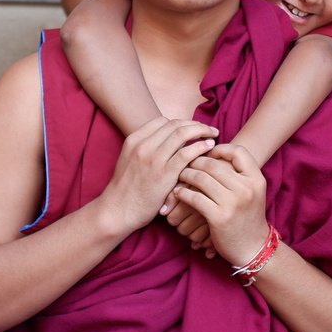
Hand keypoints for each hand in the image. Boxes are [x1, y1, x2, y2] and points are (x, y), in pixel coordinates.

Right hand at [97, 117, 217, 236]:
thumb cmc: (126, 189)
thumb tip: (166, 143)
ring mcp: (154, 158)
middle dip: (195, 124)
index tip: (193, 128)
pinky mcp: (164, 173)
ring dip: (202, 131)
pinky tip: (209, 147)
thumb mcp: (129, 160)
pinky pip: (187, 153)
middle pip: (175, 124)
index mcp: (134, 139)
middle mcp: (143, 145)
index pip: (163, 121)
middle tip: (208, 129)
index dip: (182, 122)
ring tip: (213, 135)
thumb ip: (145, 149)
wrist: (117, 210)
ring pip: (182, 134)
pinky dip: (201, 147)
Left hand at [171, 142, 269, 266]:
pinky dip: (183, 193)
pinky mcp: (219, 217)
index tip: (209, 154)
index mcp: (256, 179)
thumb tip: (213, 154)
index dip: (220, 149)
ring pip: (202, 178)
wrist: (254, 247)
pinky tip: (178, 193)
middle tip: (186, 163)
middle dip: (196, 161)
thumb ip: (239, 175)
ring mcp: (233, 203)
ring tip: (179, 176)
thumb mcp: (252, 192)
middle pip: (214, 164)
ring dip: (186, 175)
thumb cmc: (248, 217)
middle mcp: (246, 188)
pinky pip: (195, 198)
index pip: (238, 152)